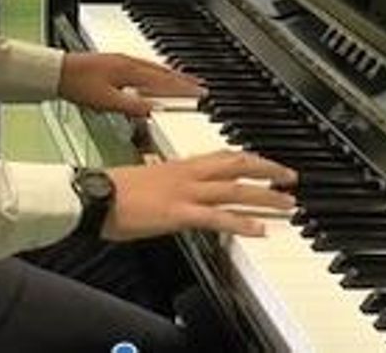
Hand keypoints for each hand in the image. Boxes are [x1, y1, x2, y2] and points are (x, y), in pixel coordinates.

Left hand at [58, 52, 203, 117]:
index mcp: (130, 71)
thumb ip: (131, 106)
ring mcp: (122, 61)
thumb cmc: (77, 84)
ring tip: (184, 79)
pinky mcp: (115, 63)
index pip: (163, 82)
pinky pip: (143, 67)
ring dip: (171, 74)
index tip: (200, 92)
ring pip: (153, 68)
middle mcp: (129, 63)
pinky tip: (154, 76)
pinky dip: (156, 72)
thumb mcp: (106, 101)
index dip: (183, 89)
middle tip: (200, 84)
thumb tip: (152, 110)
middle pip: (162, 72)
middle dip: (182, 79)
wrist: (56, 72)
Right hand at [103, 151, 297, 240]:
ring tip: (287, 205)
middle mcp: (188, 174)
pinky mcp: (179, 214)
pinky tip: (258, 229)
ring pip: (235, 190)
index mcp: (179, 165)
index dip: (248, 159)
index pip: (222, 156)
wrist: (95, 195)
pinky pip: (217, 217)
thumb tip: (170, 184)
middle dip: (267, 171)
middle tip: (290, 178)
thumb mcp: (144, 177)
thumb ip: (164, 180)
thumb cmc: (112, 189)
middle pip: (237, 166)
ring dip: (265, 197)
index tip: (266, 164)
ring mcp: (185, 193)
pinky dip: (241, 222)